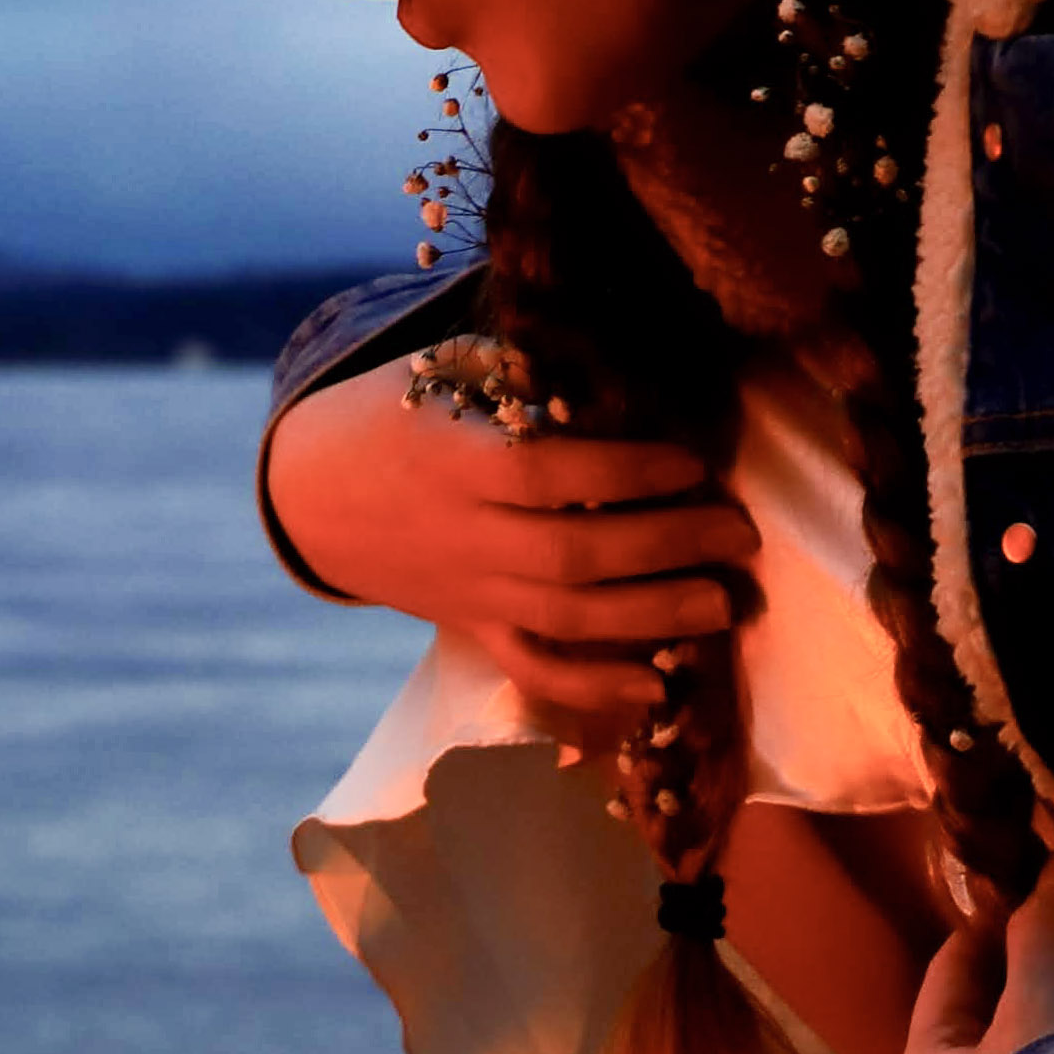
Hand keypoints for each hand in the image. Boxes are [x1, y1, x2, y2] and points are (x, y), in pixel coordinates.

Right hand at [262, 360, 757, 727]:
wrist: (315, 495)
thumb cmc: (393, 415)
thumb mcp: (439, 371)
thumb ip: (518, 369)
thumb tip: (617, 367)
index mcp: (453, 462)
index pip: (547, 475)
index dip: (624, 471)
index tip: (693, 461)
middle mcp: (463, 536)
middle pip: (572, 554)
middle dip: (666, 546)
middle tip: (739, 535)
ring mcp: (469, 593)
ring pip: (565, 619)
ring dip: (653, 615)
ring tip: (724, 602)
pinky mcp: (472, 629)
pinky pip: (533, 668)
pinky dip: (593, 686)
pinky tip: (658, 686)